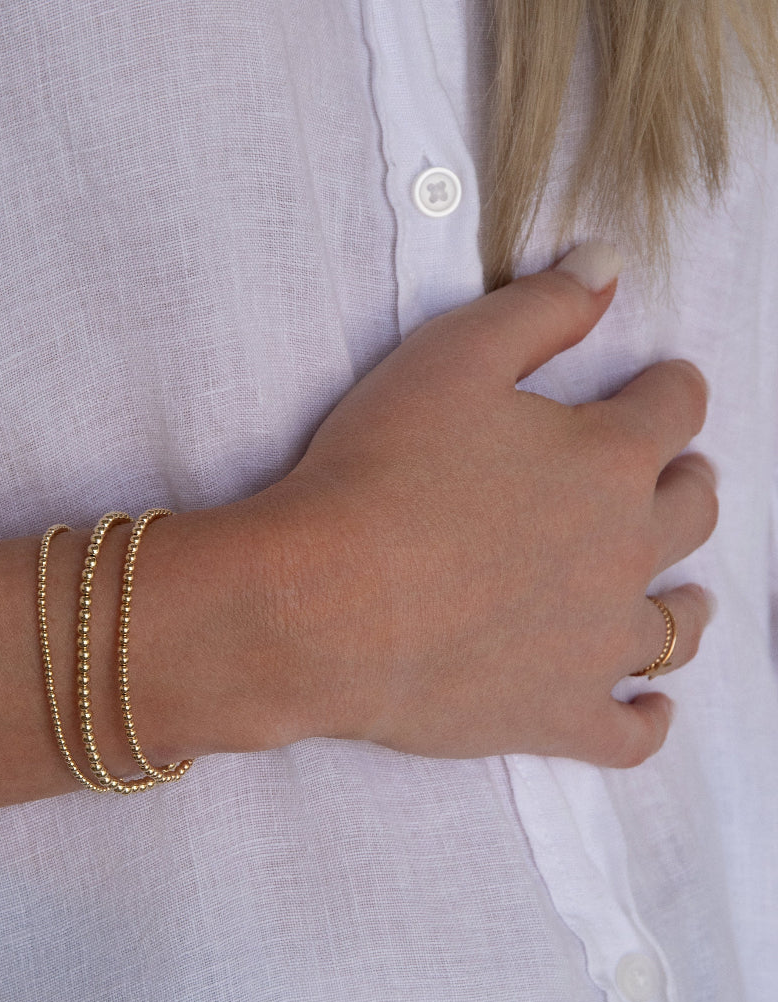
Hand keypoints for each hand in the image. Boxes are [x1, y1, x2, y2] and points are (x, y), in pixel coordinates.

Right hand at [255, 243, 715, 767]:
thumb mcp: (451, 358)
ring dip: (685, 601)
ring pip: (677, 624)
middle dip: (684, 483)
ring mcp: (595, 644)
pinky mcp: (554, 716)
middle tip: (666, 479)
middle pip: (691, 510)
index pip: (673, 406)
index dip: (665, 388)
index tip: (653, 386)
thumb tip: (609, 260)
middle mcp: (625, 552)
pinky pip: (630, 733)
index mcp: (608, 459)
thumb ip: (541, 308)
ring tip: (679, 594)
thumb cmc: (374, 476)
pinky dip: (647, 720)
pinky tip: (650, 707)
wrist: (317, 605)